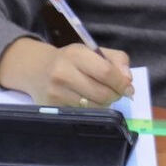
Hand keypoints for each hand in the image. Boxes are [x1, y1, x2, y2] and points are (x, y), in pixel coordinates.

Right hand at [0, 38, 133, 107]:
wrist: (36, 69)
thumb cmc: (71, 60)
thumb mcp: (92, 51)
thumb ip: (116, 60)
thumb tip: (128, 80)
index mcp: (76, 54)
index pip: (106, 72)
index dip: (121, 83)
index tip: (128, 88)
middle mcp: (63, 73)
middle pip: (101, 93)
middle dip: (115, 95)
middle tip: (116, 93)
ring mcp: (56, 92)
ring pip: (93, 107)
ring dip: (104, 104)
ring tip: (101, 96)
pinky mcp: (52, 107)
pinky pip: (81, 113)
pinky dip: (90, 110)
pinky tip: (87, 101)